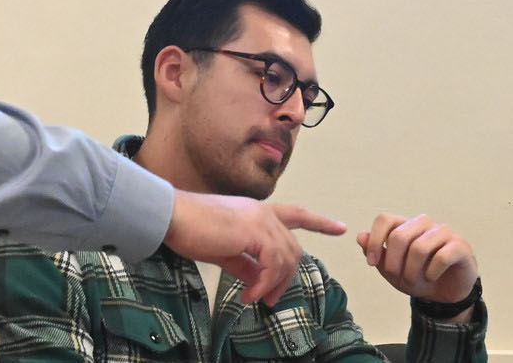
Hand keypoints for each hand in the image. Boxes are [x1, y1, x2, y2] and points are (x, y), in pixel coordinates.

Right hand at [164, 190, 346, 305]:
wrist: (173, 216)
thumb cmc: (191, 230)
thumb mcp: (223, 251)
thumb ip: (244, 265)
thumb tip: (259, 282)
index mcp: (257, 212)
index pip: (296, 214)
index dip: (319, 222)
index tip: (340, 228)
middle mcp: (264, 213)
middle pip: (293, 249)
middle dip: (288, 278)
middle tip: (271, 300)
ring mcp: (261, 220)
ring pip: (286, 259)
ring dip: (274, 285)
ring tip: (257, 300)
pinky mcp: (254, 232)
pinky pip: (272, 265)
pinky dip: (265, 284)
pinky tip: (250, 295)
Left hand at [355, 213, 478, 303]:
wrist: (444, 294)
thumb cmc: (416, 277)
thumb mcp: (390, 270)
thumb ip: (376, 252)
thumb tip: (360, 236)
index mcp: (405, 225)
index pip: (384, 219)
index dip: (374, 241)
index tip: (371, 262)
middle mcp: (423, 224)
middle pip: (399, 235)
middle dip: (393, 262)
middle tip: (397, 277)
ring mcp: (443, 232)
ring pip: (419, 247)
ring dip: (412, 270)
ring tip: (414, 280)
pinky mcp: (460, 246)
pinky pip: (442, 257)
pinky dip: (432, 272)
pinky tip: (431, 277)